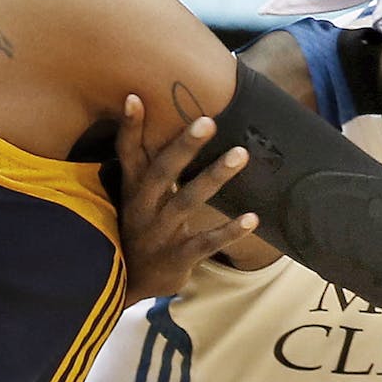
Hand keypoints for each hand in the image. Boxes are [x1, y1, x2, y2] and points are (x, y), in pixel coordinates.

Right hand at [116, 94, 257, 305]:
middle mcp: (142, 208)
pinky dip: (229, 231)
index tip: (135, 96)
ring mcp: (159, 234)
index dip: (131, 127)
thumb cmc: (140, 227)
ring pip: (187, 201)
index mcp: (132, 189)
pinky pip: (206, 243)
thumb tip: (162, 119)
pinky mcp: (178, 258)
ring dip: (215, 176)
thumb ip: (149, 166)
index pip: (128, 153)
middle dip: (184, 146)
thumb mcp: (136, 197)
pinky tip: (253, 218)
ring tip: (241, 153)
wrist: (128, 285)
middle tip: (208, 120)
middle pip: (162, 172)